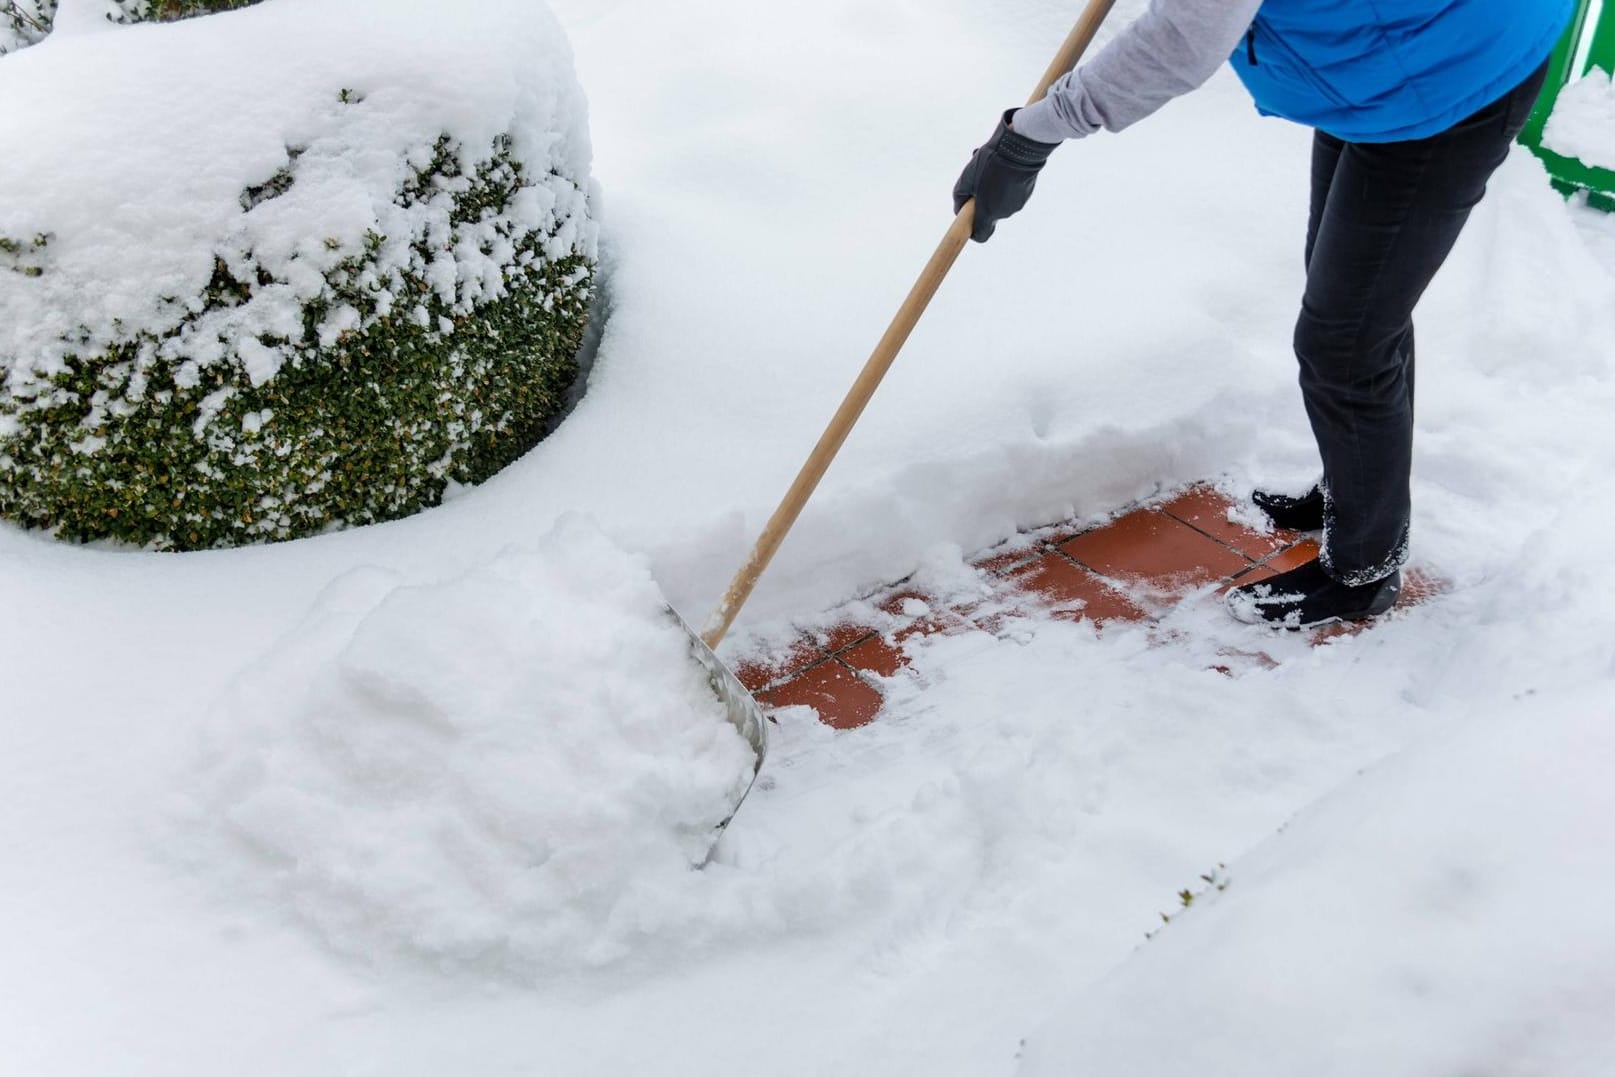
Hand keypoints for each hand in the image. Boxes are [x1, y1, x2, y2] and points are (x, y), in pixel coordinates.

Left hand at [952, 109, 1059, 242]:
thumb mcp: (966, 177)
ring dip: (993, 189)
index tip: (969, 218)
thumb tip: (959, 207)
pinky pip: (1012, 192)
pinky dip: (1006, 183)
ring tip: (992, 168)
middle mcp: (1004, 212)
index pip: (980, 236)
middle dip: (982, 199)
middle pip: (989, 213)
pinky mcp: (1027, 192)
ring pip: (1000, 200)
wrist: (1020, 146)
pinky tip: (1005, 166)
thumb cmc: (991, 162)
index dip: (973, 230)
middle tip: (978, 180)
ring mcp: (1018, 203)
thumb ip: (960, 197)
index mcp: (988, 212)